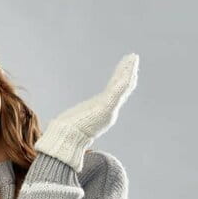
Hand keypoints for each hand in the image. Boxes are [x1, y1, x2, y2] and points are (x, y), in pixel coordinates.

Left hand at [36, 53, 138, 170]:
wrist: (66, 140)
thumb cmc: (68, 134)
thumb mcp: (75, 124)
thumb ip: (77, 122)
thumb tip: (64, 123)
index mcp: (103, 111)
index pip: (116, 91)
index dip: (122, 79)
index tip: (126, 68)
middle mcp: (109, 109)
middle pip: (122, 86)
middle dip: (128, 71)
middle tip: (133, 57)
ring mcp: (108, 108)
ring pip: (122, 86)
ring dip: (128, 71)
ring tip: (133, 58)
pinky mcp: (105, 108)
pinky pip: (118, 92)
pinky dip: (124, 81)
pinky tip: (129, 71)